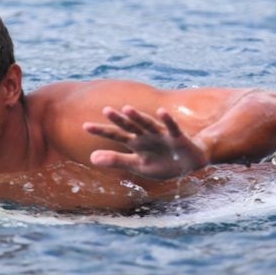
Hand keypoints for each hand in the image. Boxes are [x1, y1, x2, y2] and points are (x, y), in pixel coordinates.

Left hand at [83, 106, 208, 179]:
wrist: (190, 164)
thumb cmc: (162, 163)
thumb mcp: (137, 166)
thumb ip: (116, 161)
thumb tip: (91, 158)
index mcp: (136, 142)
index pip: (116, 135)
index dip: (102, 131)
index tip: (85, 126)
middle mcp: (146, 135)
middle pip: (130, 126)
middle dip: (119, 119)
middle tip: (105, 110)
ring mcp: (162, 135)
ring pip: (148, 124)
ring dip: (139, 117)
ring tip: (127, 108)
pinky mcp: (178, 138)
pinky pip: (172, 128)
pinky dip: (167, 120)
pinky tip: (161, 112)